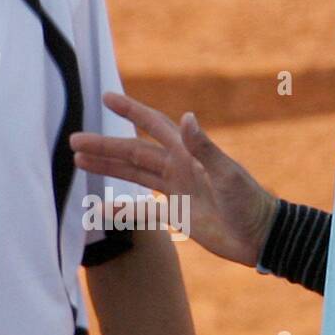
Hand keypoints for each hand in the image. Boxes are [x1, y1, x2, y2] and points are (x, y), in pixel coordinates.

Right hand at [70, 92, 278, 266]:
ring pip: (134, 173)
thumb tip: (185, 117)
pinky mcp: (178, 211)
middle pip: (133, 152)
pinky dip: (123, 202)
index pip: (153, 126)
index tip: (107, 97)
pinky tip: (104, 203)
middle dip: (104, 145)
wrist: (261, 237)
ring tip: (79, 160)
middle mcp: (179, 167)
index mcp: (188, 154)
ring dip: (108, 166)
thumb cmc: (250, 203)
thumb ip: (204, 148)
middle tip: (74, 140)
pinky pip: (144, 204)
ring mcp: (177, 189)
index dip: (130, 111)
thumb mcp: (227, 174)